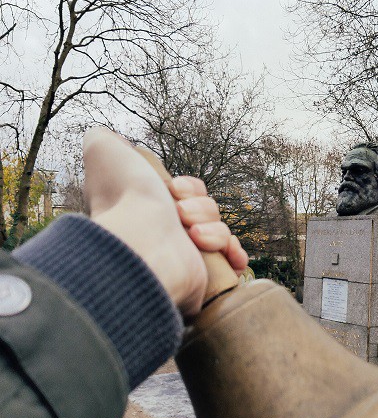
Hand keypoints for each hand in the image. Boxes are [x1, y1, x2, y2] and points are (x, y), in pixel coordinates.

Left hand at [83, 128, 247, 317]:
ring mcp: (187, 258)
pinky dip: (235, 255)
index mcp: (152, 210)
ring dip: (215, 231)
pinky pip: (232, 263)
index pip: (188, 194)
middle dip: (200, 208)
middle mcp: (168, 235)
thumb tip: (112, 138)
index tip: (173, 190)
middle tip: (181, 215)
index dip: (188, 188)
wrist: (138, 244)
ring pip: (222, 234)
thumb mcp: (103, 152)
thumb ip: (105, 140)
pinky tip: (229, 254)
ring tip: (194, 237)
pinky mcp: (204, 279)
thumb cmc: (121, 199)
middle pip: (208, 211)